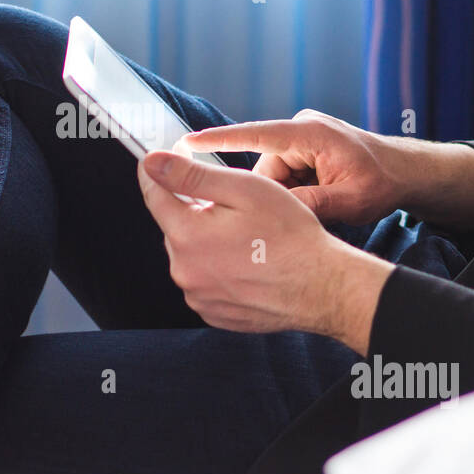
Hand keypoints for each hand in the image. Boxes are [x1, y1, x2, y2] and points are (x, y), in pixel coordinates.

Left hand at [136, 149, 392, 350]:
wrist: (322, 287)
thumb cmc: (290, 234)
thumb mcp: (244, 190)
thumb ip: (192, 175)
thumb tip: (151, 162)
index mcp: (187, 235)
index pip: (154, 195)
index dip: (158, 173)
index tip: (161, 160)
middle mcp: (184, 271)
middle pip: (175, 227)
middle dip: (195, 213)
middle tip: (235, 209)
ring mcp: (198, 296)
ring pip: (190, 255)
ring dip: (207, 242)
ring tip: (248, 240)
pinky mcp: (213, 313)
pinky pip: (204, 282)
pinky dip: (218, 269)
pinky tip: (247, 265)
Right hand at [182, 110, 404, 225]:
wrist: (407, 172)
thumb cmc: (384, 181)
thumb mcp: (349, 201)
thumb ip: (309, 205)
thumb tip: (270, 215)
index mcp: (309, 133)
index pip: (254, 135)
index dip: (217, 141)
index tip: (184, 143)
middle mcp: (301, 130)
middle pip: (264, 170)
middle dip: (277, 197)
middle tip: (305, 215)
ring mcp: (302, 139)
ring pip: (273, 178)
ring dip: (289, 198)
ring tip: (322, 206)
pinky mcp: (304, 150)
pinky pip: (285, 176)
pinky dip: (295, 194)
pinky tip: (317, 203)